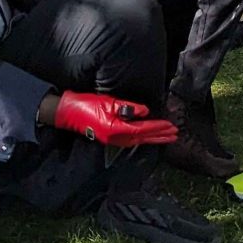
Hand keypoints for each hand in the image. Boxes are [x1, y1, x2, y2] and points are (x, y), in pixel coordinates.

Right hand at [51, 91, 178, 145]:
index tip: (170, 126)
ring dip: (152, 138)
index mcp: (116, 129)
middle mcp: (116, 138)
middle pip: (142, 138)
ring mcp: (112, 140)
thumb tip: (145, 111)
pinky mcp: (109, 137)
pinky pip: (130, 140)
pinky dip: (141, 138)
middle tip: (175, 134)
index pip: (142, 129)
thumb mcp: (109, 102)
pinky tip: (146, 136)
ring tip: (165, 136)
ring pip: (137, 140)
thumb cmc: (86, 104)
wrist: (67, 112)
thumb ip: (128, 107)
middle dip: (159, 136)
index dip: (158, 128)